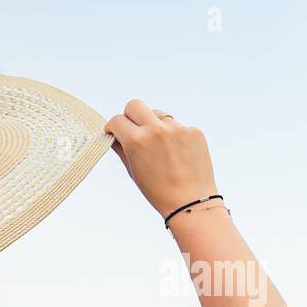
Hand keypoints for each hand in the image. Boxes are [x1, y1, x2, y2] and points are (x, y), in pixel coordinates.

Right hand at [104, 99, 217, 218]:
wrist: (189, 201)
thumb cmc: (157, 191)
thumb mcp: (133, 171)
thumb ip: (122, 149)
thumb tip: (115, 135)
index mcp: (136, 141)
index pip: (117, 120)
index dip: (113, 127)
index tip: (115, 132)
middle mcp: (156, 129)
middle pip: (135, 105)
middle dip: (130, 115)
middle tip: (133, 129)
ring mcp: (177, 128)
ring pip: (158, 114)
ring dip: (153, 125)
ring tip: (159, 147)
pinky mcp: (193, 130)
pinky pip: (177, 126)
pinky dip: (173, 136)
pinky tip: (176, 153)